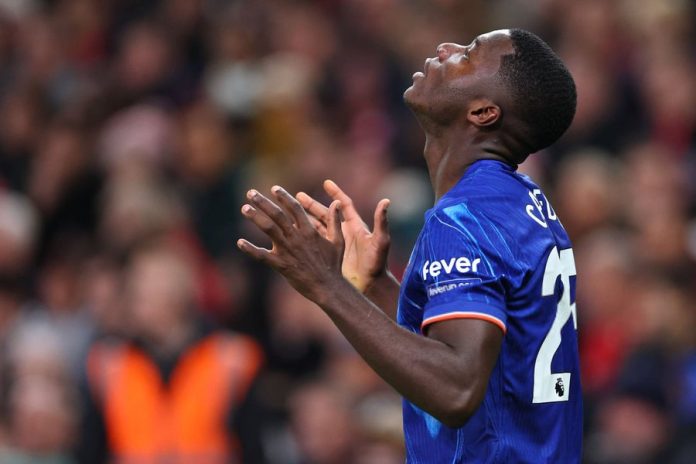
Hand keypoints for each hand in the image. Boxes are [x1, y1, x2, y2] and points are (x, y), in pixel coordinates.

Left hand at [237, 186, 343, 303]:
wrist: (328, 288)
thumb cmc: (333, 265)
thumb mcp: (338, 241)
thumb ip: (334, 221)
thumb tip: (336, 202)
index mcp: (310, 231)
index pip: (295, 208)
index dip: (284, 197)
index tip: (274, 188)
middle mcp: (297, 238)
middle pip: (278, 215)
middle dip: (263, 202)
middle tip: (251, 193)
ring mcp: (288, 251)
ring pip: (269, 230)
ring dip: (256, 217)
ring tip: (244, 208)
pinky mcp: (281, 265)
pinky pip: (262, 256)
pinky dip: (250, 249)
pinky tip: (239, 242)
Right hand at [297, 180, 390, 292]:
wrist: (371, 284)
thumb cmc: (378, 263)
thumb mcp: (380, 241)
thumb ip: (381, 222)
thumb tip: (386, 201)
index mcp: (355, 226)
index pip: (344, 205)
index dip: (336, 193)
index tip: (326, 183)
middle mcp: (344, 232)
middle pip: (326, 214)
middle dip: (312, 205)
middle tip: (298, 195)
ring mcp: (336, 243)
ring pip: (317, 226)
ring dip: (305, 218)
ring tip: (291, 211)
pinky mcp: (329, 254)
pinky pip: (315, 242)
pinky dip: (304, 235)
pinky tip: (292, 232)